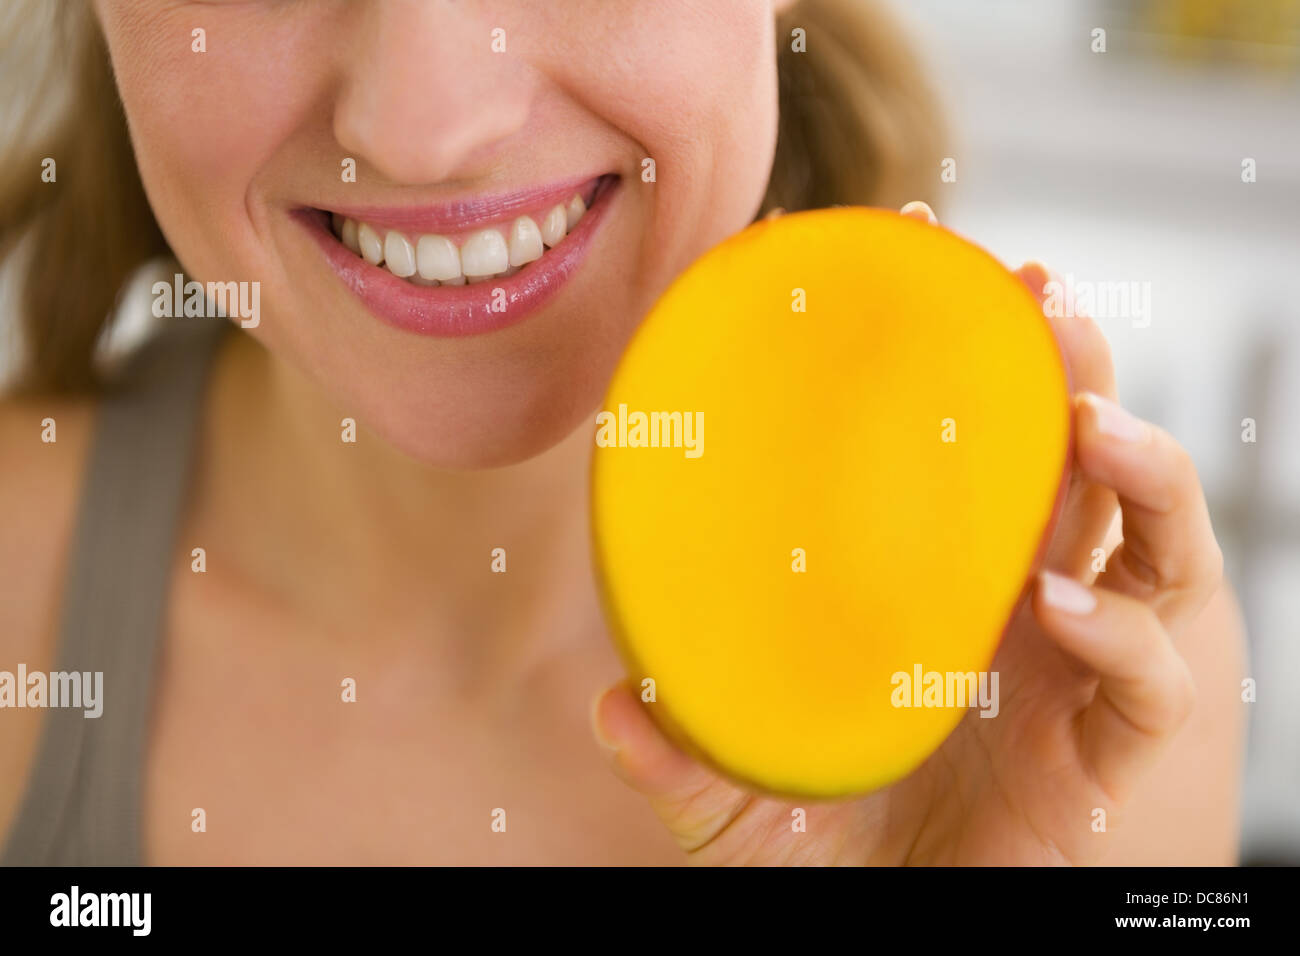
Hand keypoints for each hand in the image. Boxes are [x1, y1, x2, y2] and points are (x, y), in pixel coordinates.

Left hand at [589, 201, 1223, 863]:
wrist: (902, 932)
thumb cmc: (834, 849)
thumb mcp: (742, 795)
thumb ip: (683, 752)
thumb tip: (610, 703)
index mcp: (950, 589)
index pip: (978, 455)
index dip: (971, 365)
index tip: (935, 270)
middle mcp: (1027, 611)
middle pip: (1080, 464)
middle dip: (1074, 369)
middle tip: (1036, 294)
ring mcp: (1079, 675)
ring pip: (1155, 544)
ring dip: (1140, 468)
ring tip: (1088, 423)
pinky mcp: (1109, 751)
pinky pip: (1154, 679)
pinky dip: (1124, 637)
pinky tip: (1063, 609)